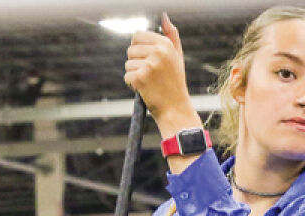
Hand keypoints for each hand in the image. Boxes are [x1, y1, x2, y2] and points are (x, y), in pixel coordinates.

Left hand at [125, 14, 201, 136]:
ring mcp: (149, 65)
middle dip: (136, 62)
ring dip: (134, 74)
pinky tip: (145, 90)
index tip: (146, 60)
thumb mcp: (177, 57)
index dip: (139, 49)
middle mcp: (158, 52)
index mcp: (166, 45)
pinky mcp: (140, 78)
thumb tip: (164, 17)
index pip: (138, 35)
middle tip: (150, 75)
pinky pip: (127, 77)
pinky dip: (132, 85)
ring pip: (128, 64)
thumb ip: (171, 36)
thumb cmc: (175, 83)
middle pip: (131, 49)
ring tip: (149, 83)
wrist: (176, 110)